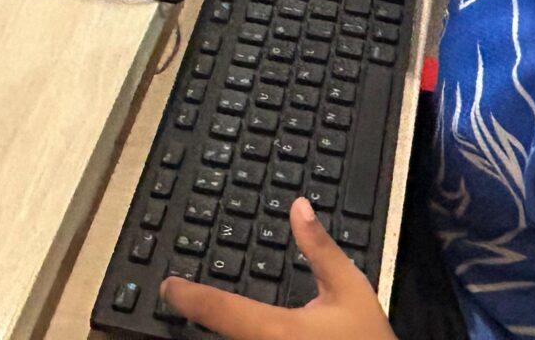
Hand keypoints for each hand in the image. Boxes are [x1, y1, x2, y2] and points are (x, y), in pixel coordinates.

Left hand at [161, 198, 395, 339]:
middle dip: (195, 317)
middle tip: (175, 300)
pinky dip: (232, 339)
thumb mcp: (350, 289)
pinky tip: (228, 330)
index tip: (168, 285)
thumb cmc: (366, 339)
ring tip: (197, 312)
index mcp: (276, 330)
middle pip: (216, 337)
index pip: (220, 311)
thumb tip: (298, 207)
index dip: (188, 296)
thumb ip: (320, 249)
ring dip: (213, 333)